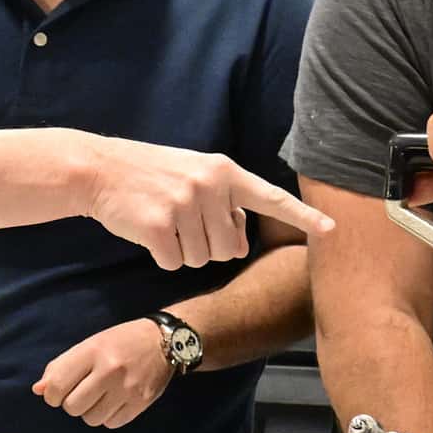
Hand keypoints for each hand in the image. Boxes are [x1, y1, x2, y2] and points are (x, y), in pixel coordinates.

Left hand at [33, 319, 172, 427]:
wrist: (162, 341)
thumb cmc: (121, 341)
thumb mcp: (89, 344)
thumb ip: (61, 366)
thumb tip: (39, 390)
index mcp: (93, 351)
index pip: (57, 385)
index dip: (52, 395)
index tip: (58, 392)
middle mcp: (110, 370)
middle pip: (72, 407)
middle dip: (72, 403)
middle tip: (82, 392)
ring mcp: (127, 389)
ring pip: (91, 419)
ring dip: (91, 411)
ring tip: (100, 396)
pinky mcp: (141, 403)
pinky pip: (111, 424)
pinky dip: (108, 416)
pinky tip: (114, 401)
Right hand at [86, 141, 333, 269]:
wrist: (99, 170)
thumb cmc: (151, 175)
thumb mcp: (195, 175)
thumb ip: (224, 203)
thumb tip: (241, 242)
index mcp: (224, 171)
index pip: (271, 198)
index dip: (302, 216)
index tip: (332, 229)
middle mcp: (210, 186)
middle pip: (231, 248)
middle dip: (209, 245)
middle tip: (183, 221)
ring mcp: (185, 205)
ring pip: (203, 259)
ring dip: (183, 251)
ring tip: (164, 221)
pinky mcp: (160, 226)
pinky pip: (174, 262)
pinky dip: (160, 256)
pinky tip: (148, 232)